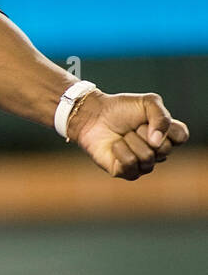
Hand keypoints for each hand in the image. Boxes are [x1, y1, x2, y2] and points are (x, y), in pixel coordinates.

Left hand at [67, 90, 189, 179]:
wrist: (94, 115)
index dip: (167, 127)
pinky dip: (120, 150)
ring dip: (131, 141)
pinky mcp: (126, 172)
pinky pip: (131, 163)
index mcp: (166, 135)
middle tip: (133, 127)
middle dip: (144, 133)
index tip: (150, 118)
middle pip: (164, 149)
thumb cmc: (121, 109)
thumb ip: (161, 117)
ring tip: (123, 135)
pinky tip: (115, 145)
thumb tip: (157, 142)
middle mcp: (157, 152)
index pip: (181, 137)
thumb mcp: (148, 102)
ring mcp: (143, 164)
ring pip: (147, 157)